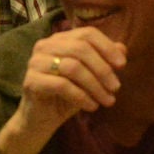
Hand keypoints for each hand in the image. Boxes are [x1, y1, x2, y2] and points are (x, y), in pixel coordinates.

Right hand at [0, 25, 127, 153]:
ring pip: (72, 67)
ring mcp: (35, 62)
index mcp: (60, 39)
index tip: (122, 65)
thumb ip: (103, 60)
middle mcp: (45, 45)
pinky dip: (81, 96)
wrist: (41, 120)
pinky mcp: (31, 81)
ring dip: (95, 85)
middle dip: (103, 69)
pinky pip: (62, 85)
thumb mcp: (90, 77)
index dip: (107, 47)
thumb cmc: (67, 95)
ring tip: (107, 101)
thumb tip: (122, 48)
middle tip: (116, 87)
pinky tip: (92, 106)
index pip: (87, 34)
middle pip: (81, 49)